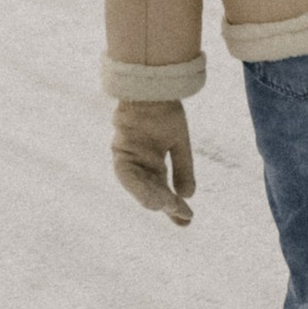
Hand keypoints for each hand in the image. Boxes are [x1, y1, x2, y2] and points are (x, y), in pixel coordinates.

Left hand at [111, 99, 195, 223]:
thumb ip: (182, 169)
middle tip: (183, 219)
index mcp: (153, 164)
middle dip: (167, 206)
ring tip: (168, 209)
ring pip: (138, 187)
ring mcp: (128, 159)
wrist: (152, 88)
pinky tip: (154, 197)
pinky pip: (126, 175)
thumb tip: (187, 197)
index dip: (175, 207)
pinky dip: (139, 187)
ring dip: (152, 199)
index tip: (187, 220)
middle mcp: (139, 166)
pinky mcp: (120, 151)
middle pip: (152, 192)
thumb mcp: (179, 143)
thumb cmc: (164, 111)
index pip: (164, 191)